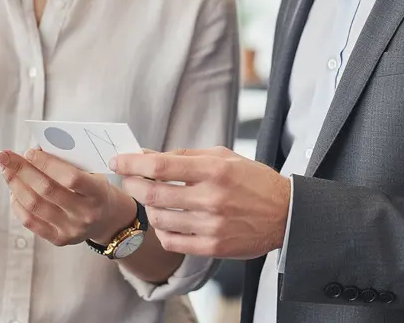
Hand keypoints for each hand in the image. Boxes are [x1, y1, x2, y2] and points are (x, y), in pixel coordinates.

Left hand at [0, 148, 136, 246]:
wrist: (107, 219)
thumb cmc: (95, 189)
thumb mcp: (92, 173)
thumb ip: (68, 162)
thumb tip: (35, 151)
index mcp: (98, 193)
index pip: (70, 178)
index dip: (47, 164)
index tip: (29, 151)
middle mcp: (85, 214)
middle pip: (47, 190)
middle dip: (22, 170)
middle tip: (5, 156)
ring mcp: (71, 229)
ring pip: (34, 205)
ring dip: (15, 184)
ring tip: (6, 170)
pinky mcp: (59, 239)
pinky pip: (30, 221)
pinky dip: (18, 203)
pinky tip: (14, 189)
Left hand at [109, 147, 289, 259]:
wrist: (285, 214)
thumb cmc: (252, 181)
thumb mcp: (223, 156)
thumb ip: (184, 156)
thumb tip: (146, 155)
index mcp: (214, 170)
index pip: (160, 166)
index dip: (132, 163)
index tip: (118, 160)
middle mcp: (212, 198)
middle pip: (153, 193)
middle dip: (132, 184)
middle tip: (126, 178)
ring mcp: (212, 225)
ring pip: (159, 218)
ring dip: (147, 206)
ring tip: (151, 198)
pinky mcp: (213, 247)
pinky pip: (172, 241)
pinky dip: (161, 231)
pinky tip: (164, 220)